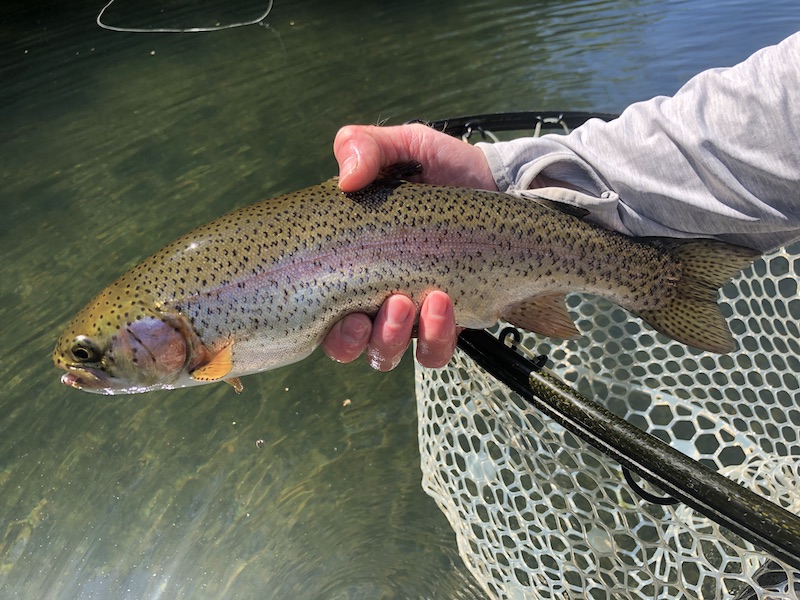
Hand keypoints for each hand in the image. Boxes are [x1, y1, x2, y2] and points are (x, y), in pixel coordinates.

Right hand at [321, 124, 496, 369]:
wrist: (498, 183)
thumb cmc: (441, 168)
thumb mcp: (403, 146)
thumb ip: (366, 147)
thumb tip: (347, 178)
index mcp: (351, 266)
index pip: (324, 315)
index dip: (329, 329)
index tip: (346, 313)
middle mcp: (374, 297)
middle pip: (353, 346)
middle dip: (369, 336)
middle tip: (395, 302)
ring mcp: (411, 315)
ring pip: (390, 353)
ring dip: (400, 338)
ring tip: (431, 299)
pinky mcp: (448, 321)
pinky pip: (434, 352)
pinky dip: (436, 339)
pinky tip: (447, 303)